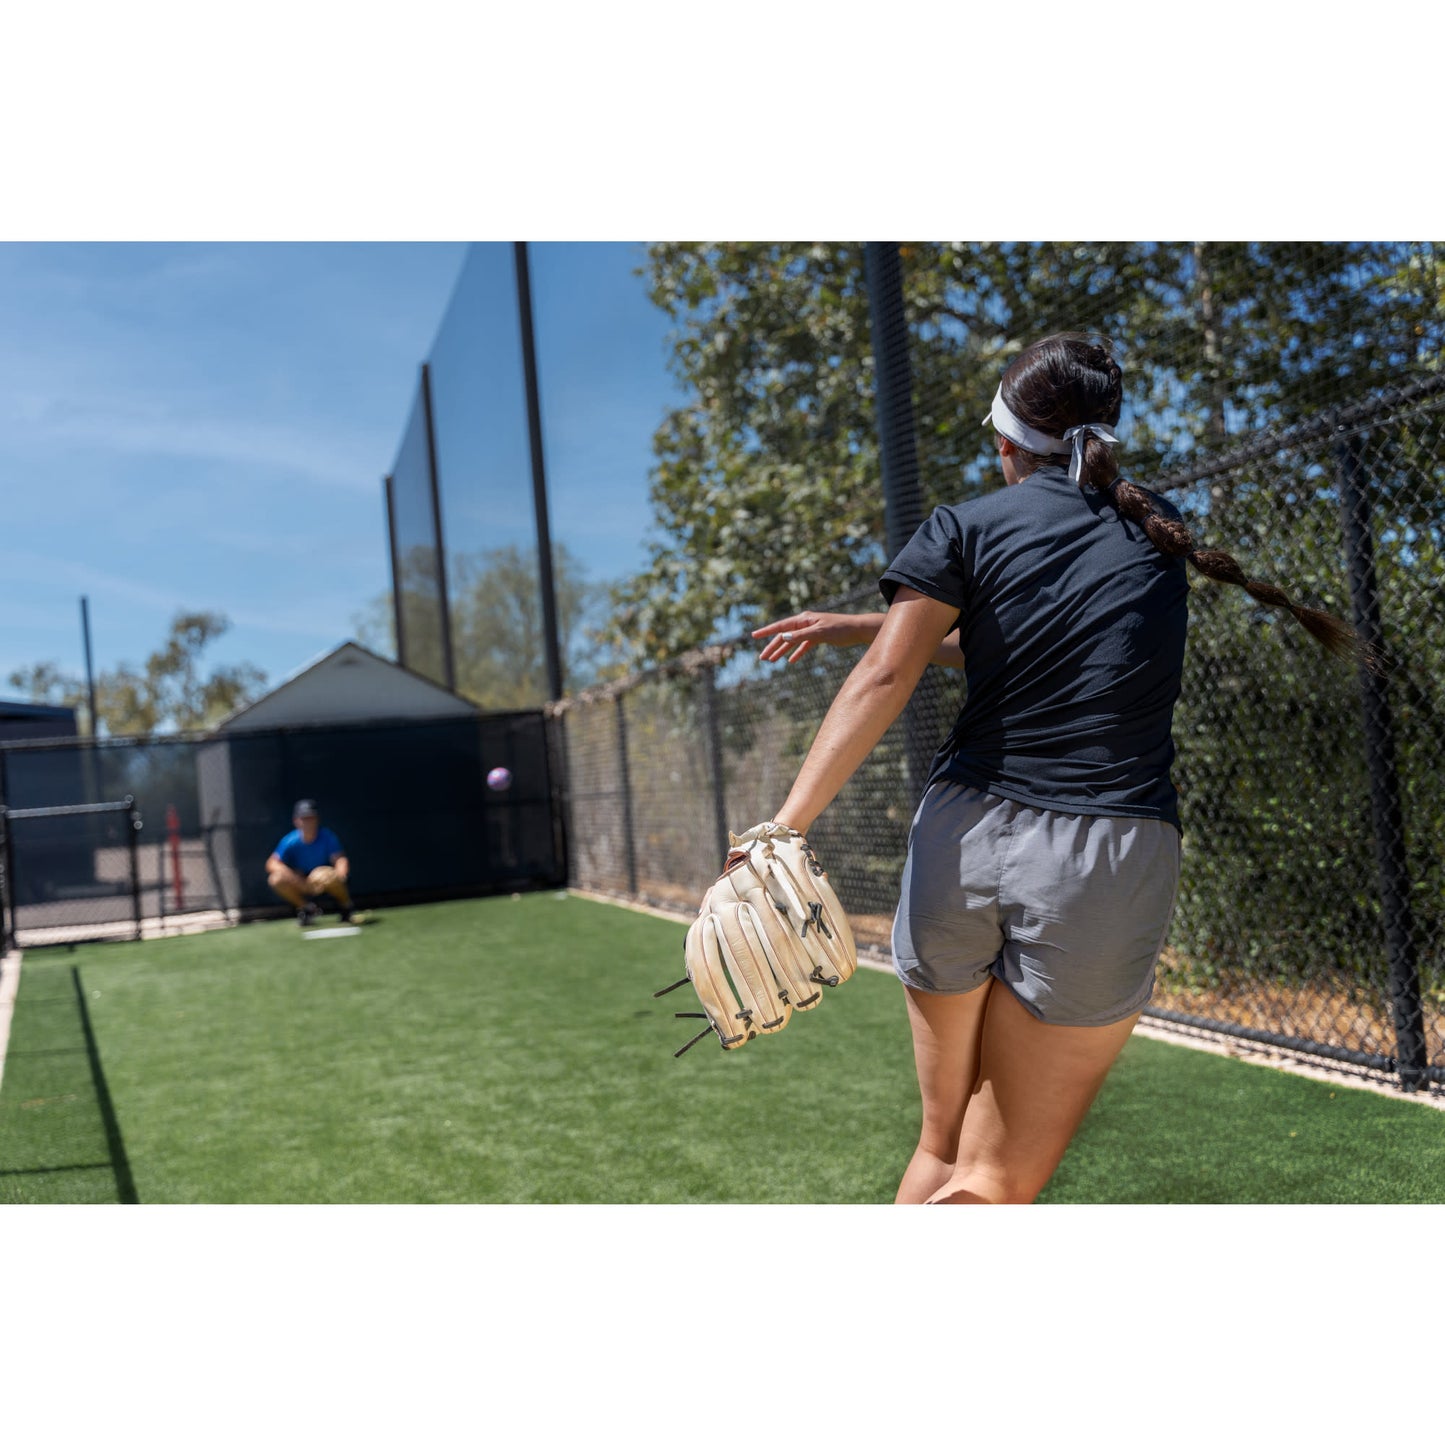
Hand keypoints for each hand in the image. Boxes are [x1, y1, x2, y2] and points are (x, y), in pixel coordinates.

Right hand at [752, 611, 880, 663]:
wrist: (857, 630)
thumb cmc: (840, 629)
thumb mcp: (819, 633)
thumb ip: (801, 635)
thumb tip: (783, 637)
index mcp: (803, 619)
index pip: (781, 626)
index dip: (766, 631)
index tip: (753, 635)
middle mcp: (805, 623)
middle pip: (784, 636)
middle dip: (772, 646)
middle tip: (762, 658)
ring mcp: (811, 630)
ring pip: (792, 642)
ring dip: (782, 651)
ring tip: (772, 661)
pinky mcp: (818, 637)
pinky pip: (803, 646)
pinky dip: (797, 653)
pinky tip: (791, 661)